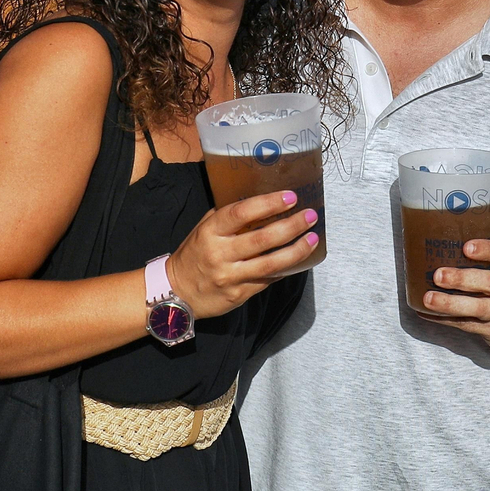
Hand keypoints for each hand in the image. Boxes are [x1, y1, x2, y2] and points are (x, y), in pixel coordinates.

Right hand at [165, 190, 319, 318]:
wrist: (176, 292)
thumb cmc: (195, 254)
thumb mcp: (204, 229)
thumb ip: (228, 216)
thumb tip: (262, 200)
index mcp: (210, 232)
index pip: (241, 213)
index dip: (268, 204)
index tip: (290, 196)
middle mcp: (220, 254)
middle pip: (262, 239)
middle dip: (291, 226)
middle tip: (310, 216)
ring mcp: (230, 276)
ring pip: (271, 263)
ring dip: (297, 250)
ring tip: (313, 238)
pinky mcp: (239, 294)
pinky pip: (268, 279)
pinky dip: (287, 269)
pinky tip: (300, 259)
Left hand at [418, 239, 489, 352]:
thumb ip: (486, 263)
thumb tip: (440, 249)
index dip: (487, 250)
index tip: (466, 247)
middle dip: (463, 279)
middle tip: (438, 275)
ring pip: (479, 308)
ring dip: (451, 303)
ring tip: (428, 298)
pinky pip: (466, 324)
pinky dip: (444, 319)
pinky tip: (425, 313)